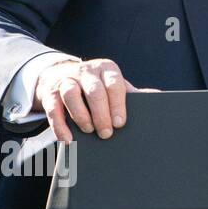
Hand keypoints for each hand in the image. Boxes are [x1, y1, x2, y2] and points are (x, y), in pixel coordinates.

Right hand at [34, 58, 153, 143]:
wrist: (61, 74)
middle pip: (94, 91)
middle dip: (101, 113)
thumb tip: (157, 97)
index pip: (114, 84)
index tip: (120, 123)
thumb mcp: (114, 84)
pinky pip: (53, 109)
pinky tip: (67, 139)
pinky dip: (60, 125)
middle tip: (106, 133)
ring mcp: (66, 80)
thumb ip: (131, 92)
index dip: (117, 104)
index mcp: (107, 69)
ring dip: (81, 116)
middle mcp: (86, 72)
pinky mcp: (50, 93)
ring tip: (89, 131)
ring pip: (71, 95)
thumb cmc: (96, 84)